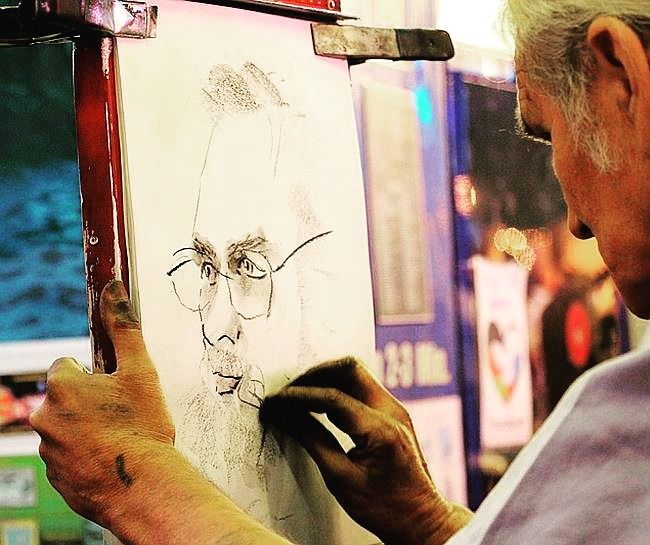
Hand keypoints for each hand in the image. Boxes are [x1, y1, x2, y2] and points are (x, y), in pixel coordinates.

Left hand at [29, 280, 174, 526]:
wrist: (141, 487)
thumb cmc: (142, 427)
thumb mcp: (140, 371)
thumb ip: (123, 327)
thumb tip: (112, 287)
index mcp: (62, 385)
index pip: (69, 367)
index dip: (96, 376)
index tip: (115, 389)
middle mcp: (45, 416)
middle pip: (68, 398)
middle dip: (91, 403)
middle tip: (123, 415)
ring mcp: (47, 449)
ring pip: (68, 428)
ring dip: (88, 429)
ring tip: (120, 440)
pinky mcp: (55, 477)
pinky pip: (69, 457)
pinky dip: (86, 455)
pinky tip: (112, 459)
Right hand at [262, 358, 470, 544]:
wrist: (420, 518)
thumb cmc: (385, 507)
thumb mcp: (340, 479)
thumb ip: (311, 440)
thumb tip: (284, 416)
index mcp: (381, 430)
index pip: (332, 398)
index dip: (298, 397)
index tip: (276, 401)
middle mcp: (392, 411)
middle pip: (349, 369)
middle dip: (314, 375)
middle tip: (289, 392)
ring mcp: (395, 409)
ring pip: (356, 373)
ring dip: (326, 378)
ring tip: (300, 397)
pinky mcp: (393, 412)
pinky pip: (363, 386)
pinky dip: (339, 388)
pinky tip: (320, 404)